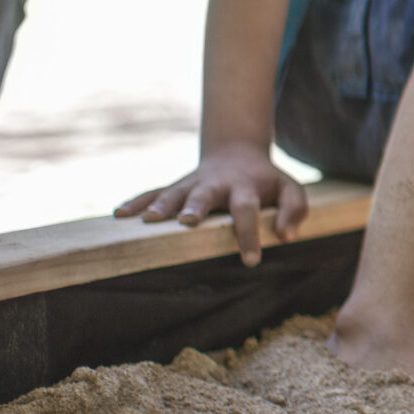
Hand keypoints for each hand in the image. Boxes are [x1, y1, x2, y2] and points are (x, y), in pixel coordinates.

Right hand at [116, 142, 311, 267]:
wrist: (237, 154)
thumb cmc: (266, 182)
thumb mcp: (290, 189)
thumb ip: (294, 209)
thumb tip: (286, 235)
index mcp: (245, 187)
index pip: (247, 209)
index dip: (248, 233)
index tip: (251, 260)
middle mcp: (216, 184)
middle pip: (204, 194)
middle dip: (195, 206)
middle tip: (186, 221)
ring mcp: (192, 183)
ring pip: (174, 192)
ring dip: (161, 204)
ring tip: (147, 219)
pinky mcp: (176, 186)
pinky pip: (153, 191)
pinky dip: (136, 201)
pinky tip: (119, 214)